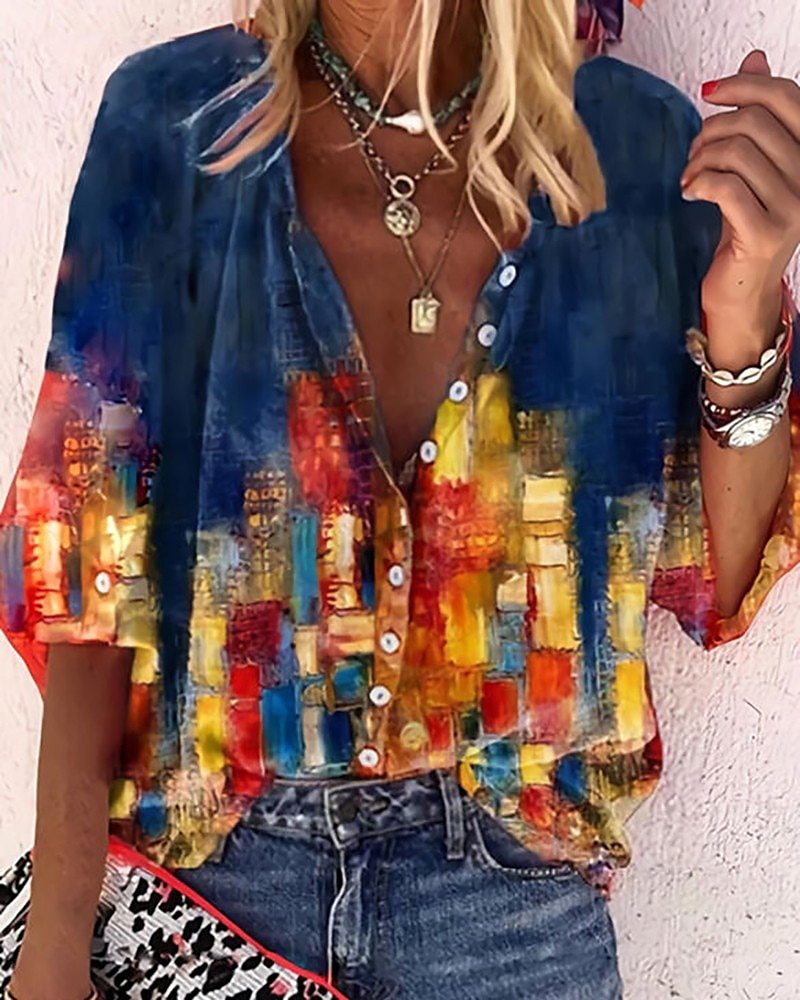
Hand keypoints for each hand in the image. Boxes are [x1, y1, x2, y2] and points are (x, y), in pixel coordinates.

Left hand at [679, 49, 799, 340]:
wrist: (741, 291)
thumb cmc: (743, 227)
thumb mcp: (751, 166)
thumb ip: (757, 117)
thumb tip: (754, 58)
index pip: (787, 97)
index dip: (745, 84)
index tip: (710, 93)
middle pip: (755, 122)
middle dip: (712, 130)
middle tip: (694, 154)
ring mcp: (794, 207)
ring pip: (738, 152)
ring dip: (701, 159)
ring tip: (690, 177)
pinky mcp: (766, 232)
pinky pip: (726, 186)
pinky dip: (699, 182)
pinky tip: (690, 192)